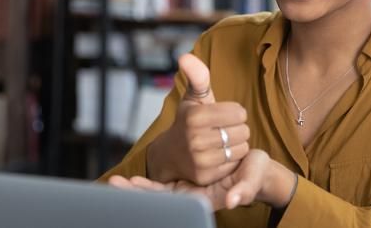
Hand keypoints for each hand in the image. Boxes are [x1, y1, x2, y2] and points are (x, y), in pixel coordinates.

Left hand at [110, 150, 296, 210]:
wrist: (257, 169)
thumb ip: (243, 191)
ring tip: (115, 183)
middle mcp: (192, 198)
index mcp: (204, 200)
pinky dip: (150, 183)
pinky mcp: (188, 183)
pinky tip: (135, 178)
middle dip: (136, 194)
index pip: (172, 202)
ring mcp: (188, 192)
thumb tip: (232, 201)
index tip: (133, 186)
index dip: (152, 195)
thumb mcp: (251, 181)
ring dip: (138, 190)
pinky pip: (165, 186)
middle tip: (113, 184)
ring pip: (158, 194)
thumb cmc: (255, 175)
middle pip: (159, 200)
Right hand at [146, 53, 250, 185]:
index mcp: (195, 116)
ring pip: (241, 148)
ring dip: (236, 144)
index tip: (222, 115)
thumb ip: (197, 76)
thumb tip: (185, 56)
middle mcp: (195, 139)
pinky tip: (219, 155)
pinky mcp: (205, 177)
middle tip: (221, 130)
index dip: (235, 112)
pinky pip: (235, 164)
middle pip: (243, 131)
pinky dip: (231, 159)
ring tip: (221, 141)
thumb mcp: (194, 97)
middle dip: (237, 129)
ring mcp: (199, 160)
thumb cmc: (188, 121)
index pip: (239, 112)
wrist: (170, 154)